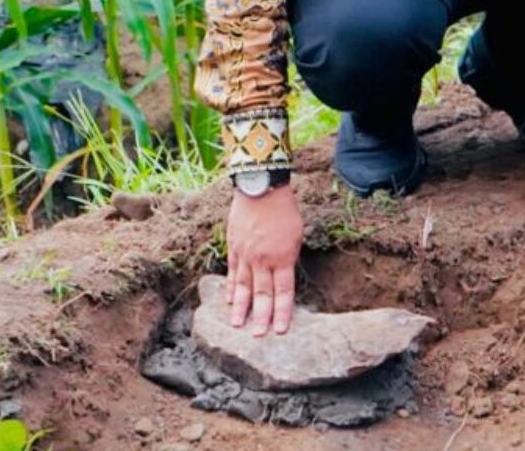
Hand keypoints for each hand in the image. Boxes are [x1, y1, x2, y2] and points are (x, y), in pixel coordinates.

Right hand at [225, 186, 300, 336]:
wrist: (260, 188)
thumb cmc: (284, 210)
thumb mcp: (296, 235)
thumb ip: (289, 258)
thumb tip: (284, 274)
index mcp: (283, 258)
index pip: (283, 293)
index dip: (282, 313)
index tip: (280, 330)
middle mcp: (263, 260)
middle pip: (261, 294)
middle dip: (260, 317)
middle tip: (257, 336)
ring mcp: (246, 254)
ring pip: (242, 287)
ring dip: (240, 308)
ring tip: (237, 325)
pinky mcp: (234, 247)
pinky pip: (231, 271)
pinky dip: (230, 287)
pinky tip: (228, 300)